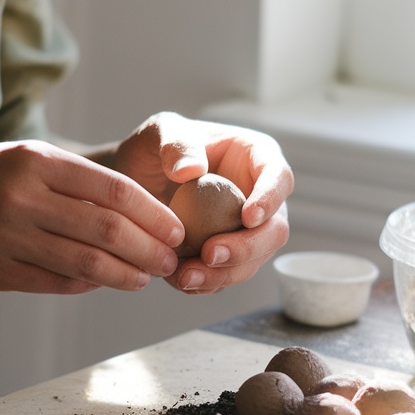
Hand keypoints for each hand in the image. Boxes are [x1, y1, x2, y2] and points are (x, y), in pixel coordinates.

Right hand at [0, 141, 184, 295]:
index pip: (113, 189)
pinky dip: (90, 284)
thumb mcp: (21, 158)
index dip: (153, 213)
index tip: (176, 228)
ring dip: (127, 274)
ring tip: (146, 276)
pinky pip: (58, 283)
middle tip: (170, 258)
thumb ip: (73, 181)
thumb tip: (135, 214)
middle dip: (149, 248)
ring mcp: (8, 237)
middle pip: (107, 230)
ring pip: (87, 264)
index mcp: (35, 160)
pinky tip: (106, 281)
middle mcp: (22, 197)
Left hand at [109, 112, 293, 293]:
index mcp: (258, 159)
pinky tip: (180, 281)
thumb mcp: (160, 132)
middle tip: (211, 254)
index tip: (248, 218)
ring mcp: (247, 231)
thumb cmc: (155, 148)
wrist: (136, 181)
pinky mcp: (228, 255)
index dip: (270, 200)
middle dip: (247, 249)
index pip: (279, 179)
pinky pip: (227, 275)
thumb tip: (192, 171)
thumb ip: (176, 145)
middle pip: (274, 230)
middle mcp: (260, 198)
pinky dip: (207, 282)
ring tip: (186, 277)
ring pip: (253, 261)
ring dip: (224, 274)